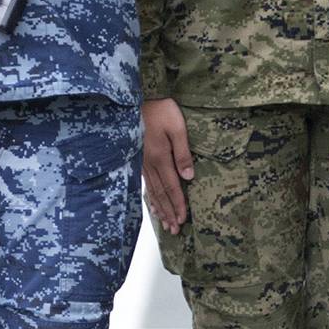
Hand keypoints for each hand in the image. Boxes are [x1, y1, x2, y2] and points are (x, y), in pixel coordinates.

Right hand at [142, 98, 193, 229]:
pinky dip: (150, 197)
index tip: (183, 219)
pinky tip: (153, 204)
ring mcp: (142, 162)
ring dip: (160, 208)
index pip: (171, 187)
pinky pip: (145, 183)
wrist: (140, 99)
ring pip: (152, 191)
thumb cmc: (161, 110)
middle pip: (161, 194)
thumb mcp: (177, 127)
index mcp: (160, 157)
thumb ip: (182, 152)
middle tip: (175, 229)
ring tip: (166, 223)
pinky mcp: (139, 159)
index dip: (178, 204)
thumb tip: (189, 176)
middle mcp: (150, 164)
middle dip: (169, 212)